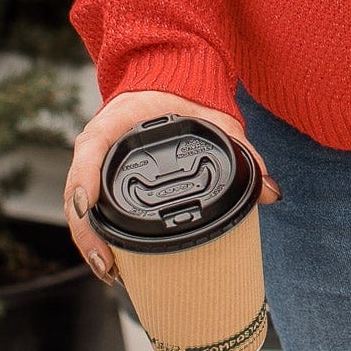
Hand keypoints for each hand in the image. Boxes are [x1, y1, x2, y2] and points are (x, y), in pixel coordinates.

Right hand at [63, 90, 281, 281]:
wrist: (170, 79)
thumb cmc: (186, 96)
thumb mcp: (215, 118)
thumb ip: (244, 149)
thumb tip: (271, 192)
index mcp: (121, 118)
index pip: (93, 143)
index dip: (85, 176)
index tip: (87, 205)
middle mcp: (102, 142)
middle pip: (79, 187)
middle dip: (87, 230)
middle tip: (107, 264)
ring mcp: (99, 161)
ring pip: (81, 203)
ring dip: (89, 240)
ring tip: (109, 271)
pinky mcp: (105, 176)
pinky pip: (92, 206)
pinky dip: (96, 235)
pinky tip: (111, 264)